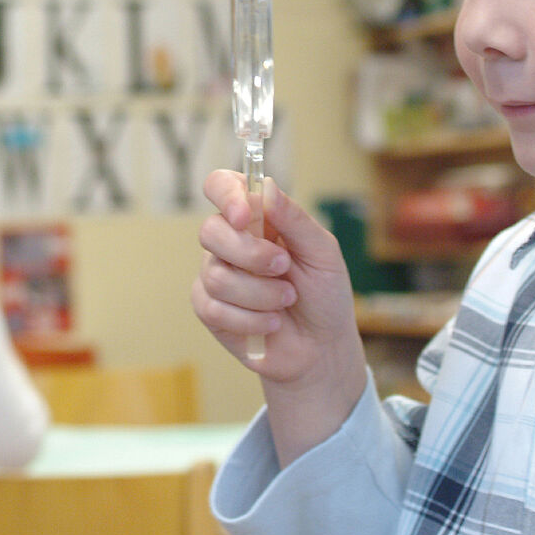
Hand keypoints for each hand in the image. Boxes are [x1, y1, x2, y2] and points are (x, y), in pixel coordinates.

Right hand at [192, 170, 361, 386]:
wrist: (322, 348)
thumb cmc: (324, 294)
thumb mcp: (323, 253)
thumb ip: (295, 219)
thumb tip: (266, 187)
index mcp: (258, 218)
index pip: (222, 186)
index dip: (226, 195)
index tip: (245, 215)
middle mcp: (231, 242)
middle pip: (211, 230)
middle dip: (251, 254)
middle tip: (284, 267)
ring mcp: (216, 274)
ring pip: (215, 274)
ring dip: (260, 293)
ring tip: (287, 300)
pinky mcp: (209, 309)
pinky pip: (211, 307)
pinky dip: (249, 319)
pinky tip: (271, 323)